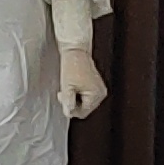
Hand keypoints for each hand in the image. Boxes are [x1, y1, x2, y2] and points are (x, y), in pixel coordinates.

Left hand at [53, 0, 106, 120]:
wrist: (75, 51)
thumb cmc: (71, 66)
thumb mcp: (67, 86)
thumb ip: (68, 102)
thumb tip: (69, 113)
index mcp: (96, 95)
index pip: (83, 112)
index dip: (70, 108)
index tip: (63, 97)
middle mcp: (101, 93)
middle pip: (85, 108)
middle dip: (72, 103)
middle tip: (63, 92)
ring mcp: (100, 89)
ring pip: (85, 102)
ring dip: (75, 98)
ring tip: (68, 87)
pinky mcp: (96, 85)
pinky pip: (87, 95)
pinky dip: (78, 93)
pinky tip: (73, 85)